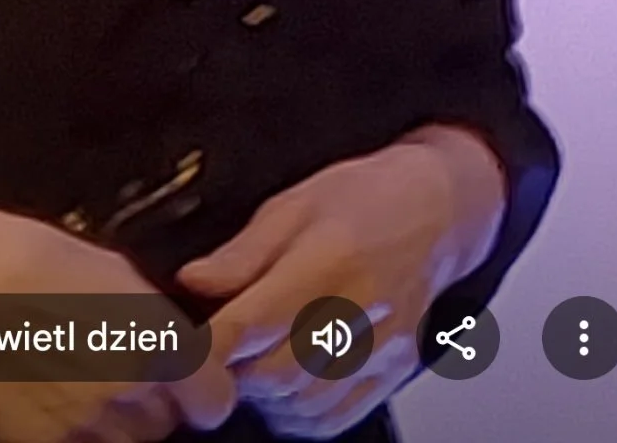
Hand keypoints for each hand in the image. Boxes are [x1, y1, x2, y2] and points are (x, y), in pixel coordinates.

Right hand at [0, 224, 234, 442]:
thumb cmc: (38, 264)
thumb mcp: (119, 276)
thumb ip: (158, 325)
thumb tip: (179, 354)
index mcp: (155, 349)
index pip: (214, 402)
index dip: (205, 391)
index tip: (196, 383)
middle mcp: (127, 398)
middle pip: (164, 423)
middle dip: (153, 401)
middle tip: (120, 365)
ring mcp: (82, 431)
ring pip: (125, 440)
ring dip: (116, 420)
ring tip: (79, 376)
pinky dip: (75, 430)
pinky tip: (50, 391)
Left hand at [175, 131, 505, 436]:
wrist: (434, 211)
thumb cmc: (364, 198)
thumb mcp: (294, 203)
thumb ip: (242, 252)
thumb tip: (193, 283)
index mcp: (331, 257)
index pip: (256, 320)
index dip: (210, 342)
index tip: (181, 344)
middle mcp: (360, 310)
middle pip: (275, 373)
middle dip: (232, 368)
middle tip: (218, 345)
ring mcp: (380, 349)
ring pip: (300, 404)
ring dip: (263, 392)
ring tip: (252, 356)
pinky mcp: (388, 374)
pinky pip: (332, 419)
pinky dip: (297, 413)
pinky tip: (286, 382)